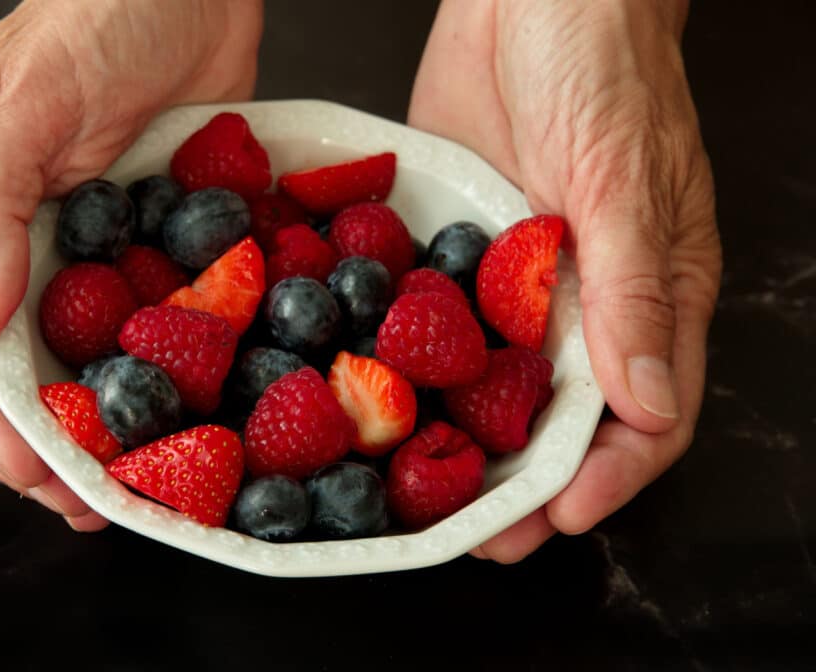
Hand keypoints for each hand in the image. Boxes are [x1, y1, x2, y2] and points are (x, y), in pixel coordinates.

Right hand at [0, 0, 261, 528]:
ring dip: (106, 427)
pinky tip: (189, 410)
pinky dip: (159, 373)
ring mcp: (83, 250)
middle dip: (48, 448)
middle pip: (14, 373)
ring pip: (78, 361)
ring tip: (143, 486)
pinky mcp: (144, 244)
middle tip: (97, 506)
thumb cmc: (99, 14)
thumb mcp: (28, 103)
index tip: (43, 481)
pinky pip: (142, 324)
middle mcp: (14, 246)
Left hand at [408, 0, 720, 560]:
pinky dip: (422, 370)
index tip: (556, 518)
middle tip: (477, 533)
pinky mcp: (464, 252)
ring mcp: (520, 281)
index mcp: (652, 292)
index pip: (643, 415)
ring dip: (468, 443)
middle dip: (525, 483)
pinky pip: (445, 326)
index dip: (604, 477)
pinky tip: (386, 400)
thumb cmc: (600, 64)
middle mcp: (585, 300)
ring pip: (499, 385)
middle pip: (563, 418)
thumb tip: (645, 403)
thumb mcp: (620, 178)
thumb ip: (632, 291)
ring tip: (422, 492)